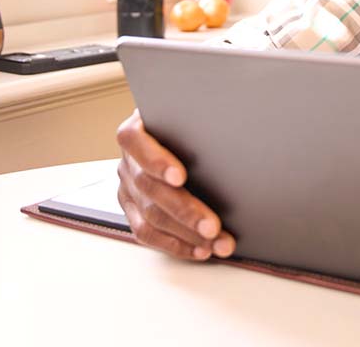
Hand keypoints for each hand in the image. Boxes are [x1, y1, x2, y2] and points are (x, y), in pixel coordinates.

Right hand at [116, 109, 235, 260]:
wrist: (170, 129)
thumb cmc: (185, 120)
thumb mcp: (187, 111)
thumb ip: (197, 119)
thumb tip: (232, 124)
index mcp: (135, 131)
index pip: (137, 143)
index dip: (157, 161)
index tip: (181, 176)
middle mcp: (127, 162)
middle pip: (149, 188)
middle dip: (184, 210)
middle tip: (213, 226)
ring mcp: (127, 189)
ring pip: (151, 217)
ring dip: (187, 234)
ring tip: (217, 242)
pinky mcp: (133, 211)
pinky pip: (149, 235)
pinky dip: (177, 245)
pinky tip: (201, 249)